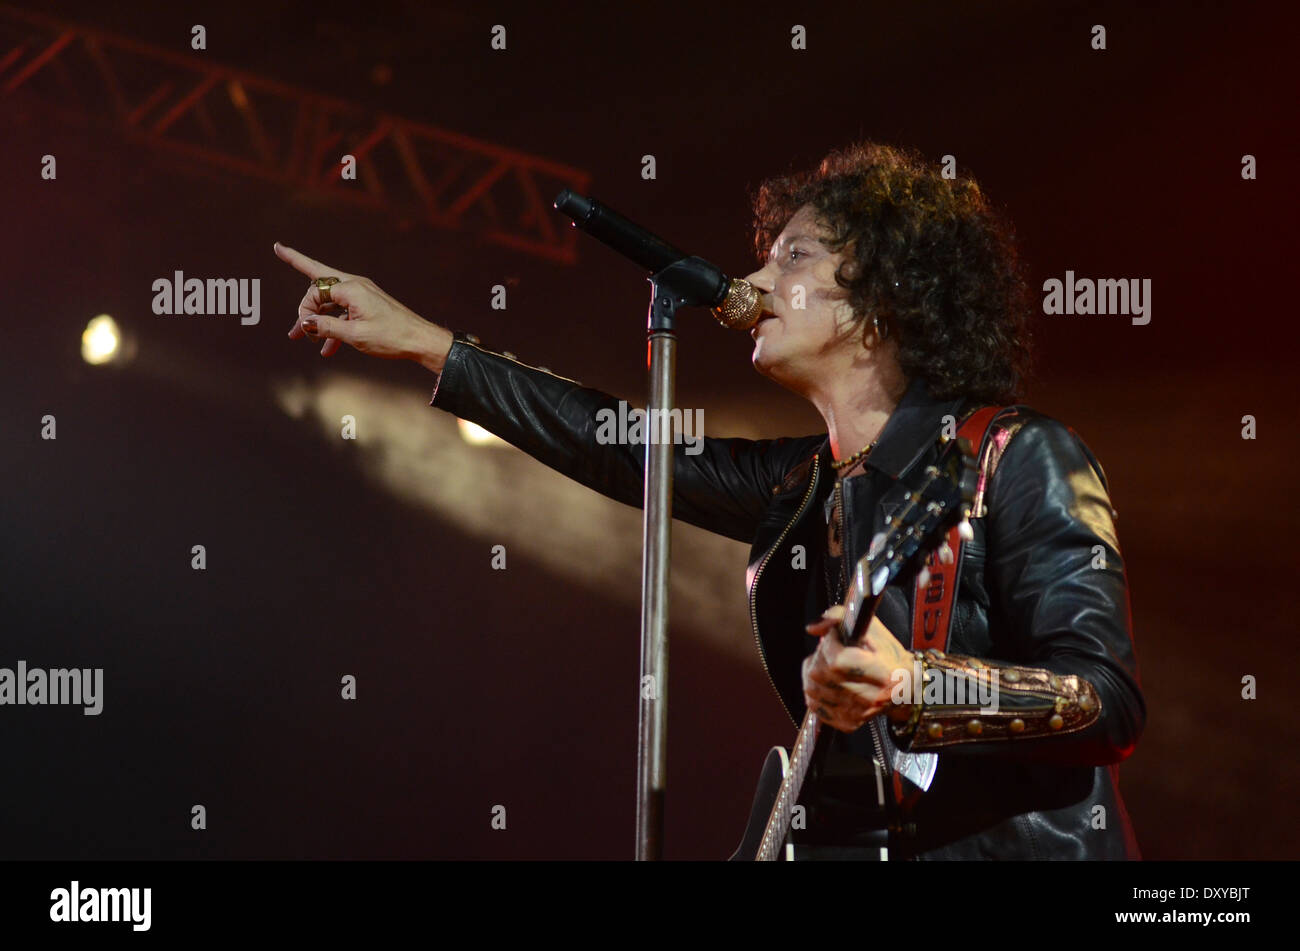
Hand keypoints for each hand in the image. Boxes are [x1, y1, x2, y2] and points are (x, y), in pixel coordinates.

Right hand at [274, 242, 451, 367]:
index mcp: (352, 288)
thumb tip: (304, 322)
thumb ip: (326, 327)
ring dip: (317, 320)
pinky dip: (334, 327)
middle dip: (303, 306)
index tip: (302, 330)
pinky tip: (326, 349)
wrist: (421, 341)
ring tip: (300, 338)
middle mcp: (356, 285)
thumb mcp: (355, 335)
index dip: (304, 309)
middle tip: (291, 327)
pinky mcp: (367, 305)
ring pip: (330, 303)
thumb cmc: (392, 337)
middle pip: (319, 287)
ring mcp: (362, 295)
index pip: (315, 290)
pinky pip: (343, 313)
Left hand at [801, 605, 914, 732]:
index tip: (836, 637)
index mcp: (882, 674)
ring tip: (831, 665)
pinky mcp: (846, 723)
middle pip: (820, 673)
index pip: (837, 660)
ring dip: (814, 671)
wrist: (904, 688)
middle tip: (833, 650)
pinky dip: (815, 690)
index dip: (830, 643)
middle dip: (820, 656)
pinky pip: (814, 704)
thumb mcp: (872, 628)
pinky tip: (829, 681)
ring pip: (811, 687)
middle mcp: (869, 698)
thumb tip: (813, 627)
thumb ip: (840, 616)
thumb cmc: (889, 655)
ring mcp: (856, 713)